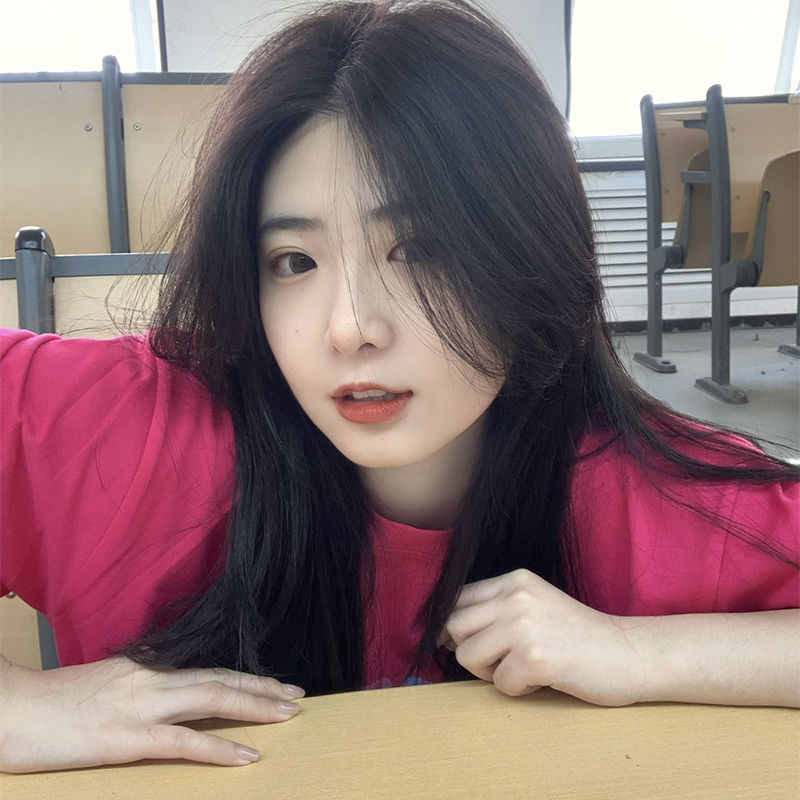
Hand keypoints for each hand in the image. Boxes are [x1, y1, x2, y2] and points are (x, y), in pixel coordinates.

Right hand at [0, 654, 303, 772]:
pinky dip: (220, 749)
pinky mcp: (127, 737)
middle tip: (297, 695)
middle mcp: (151, 680)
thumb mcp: (103, 686)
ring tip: (287, 715)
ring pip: (212, 700)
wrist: (9, 708)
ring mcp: (141, 707)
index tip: (273, 683)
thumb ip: (138, 688)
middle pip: (220, 680)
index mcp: (145, 669)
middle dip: (262, 688)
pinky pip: (184, 743)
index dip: (244, 677)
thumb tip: (165, 698)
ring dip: (255, 707)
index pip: (207, 670)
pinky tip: (246, 757)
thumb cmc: (49, 704)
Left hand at [439, 569, 648, 705]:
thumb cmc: (579, 636)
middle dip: (469, 651)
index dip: (450, 626)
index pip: (457, 598)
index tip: (458, 642)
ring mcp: (525, 626)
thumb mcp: (536, 604)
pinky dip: (518, 691)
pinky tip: (543, 680)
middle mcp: (516, 596)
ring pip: (467, 655)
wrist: (629, 653)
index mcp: (514, 580)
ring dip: (491, 673)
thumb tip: (444, 630)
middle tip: (499, 661)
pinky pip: (499, 684)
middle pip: (454, 626)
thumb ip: (497, 608)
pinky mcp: (536, 659)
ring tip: (523, 669)